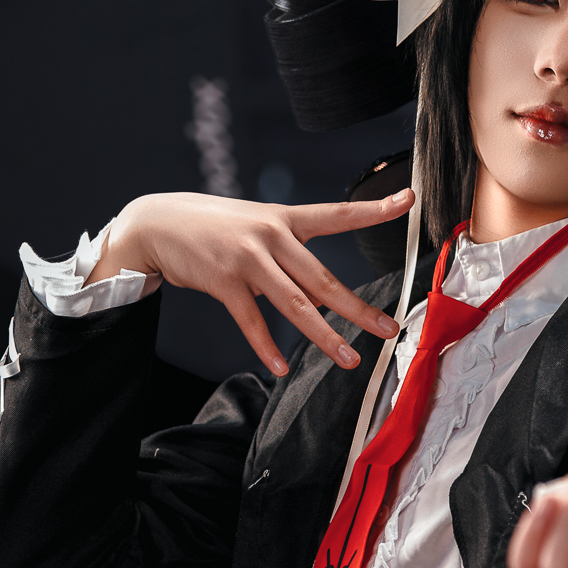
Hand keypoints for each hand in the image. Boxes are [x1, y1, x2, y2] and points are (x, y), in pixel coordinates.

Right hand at [86, 189, 414, 375]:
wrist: (158, 223)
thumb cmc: (217, 229)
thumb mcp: (259, 232)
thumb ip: (292, 263)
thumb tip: (321, 300)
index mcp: (286, 219)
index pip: (339, 213)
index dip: (375, 209)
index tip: (409, 200)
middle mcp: (272, 236)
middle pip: (324, 278)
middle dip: (359, 308)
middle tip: (389, 329)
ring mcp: (248, 258)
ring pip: (295, 304)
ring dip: (324, 336)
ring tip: (350, 359)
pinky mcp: (223, 280)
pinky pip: (251, 320)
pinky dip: (266, 347)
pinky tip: (280, 367)